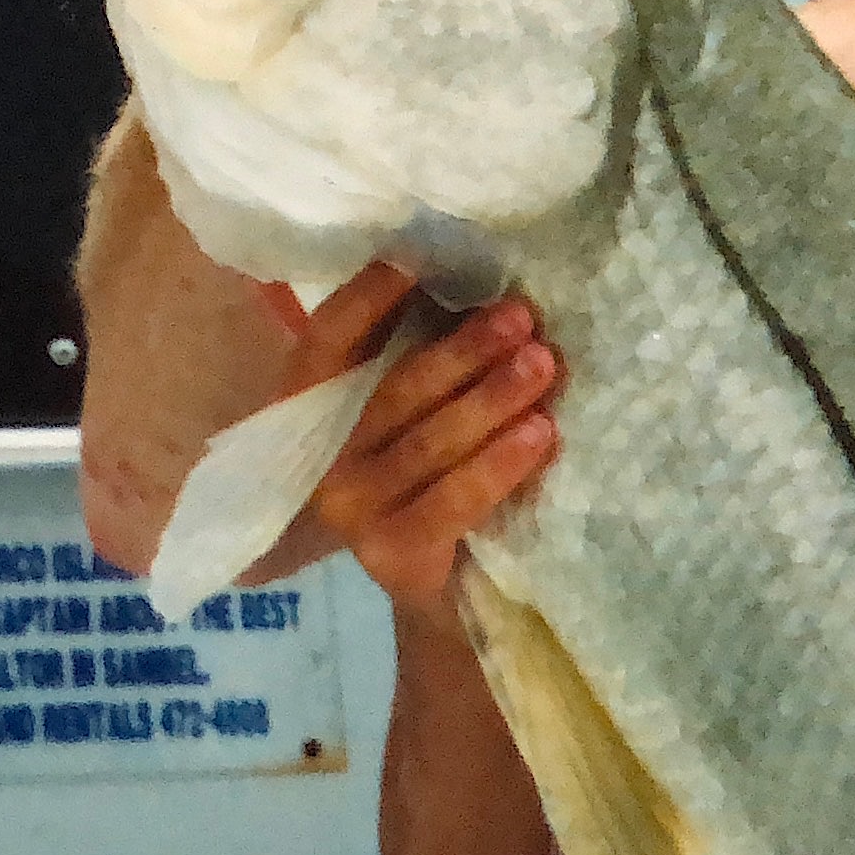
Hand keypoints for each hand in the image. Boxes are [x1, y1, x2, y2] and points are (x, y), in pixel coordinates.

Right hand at [307, 276, 561, 613]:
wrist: (434, 596)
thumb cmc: (422, 480)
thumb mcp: (406, 415)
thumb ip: (417, 357)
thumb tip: (472, 281)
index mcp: (311, 409)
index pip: (329, 339)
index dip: (367, 297)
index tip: (418, 258)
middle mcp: (319, 458)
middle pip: (394, 389)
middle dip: (463, 349)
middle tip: (522, 317)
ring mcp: (350, 509)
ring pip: (429, 443)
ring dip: (491, 399)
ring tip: (544, 365)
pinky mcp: (391, 554)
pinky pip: (454, 501)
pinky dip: (500, 466)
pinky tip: (541, 435)